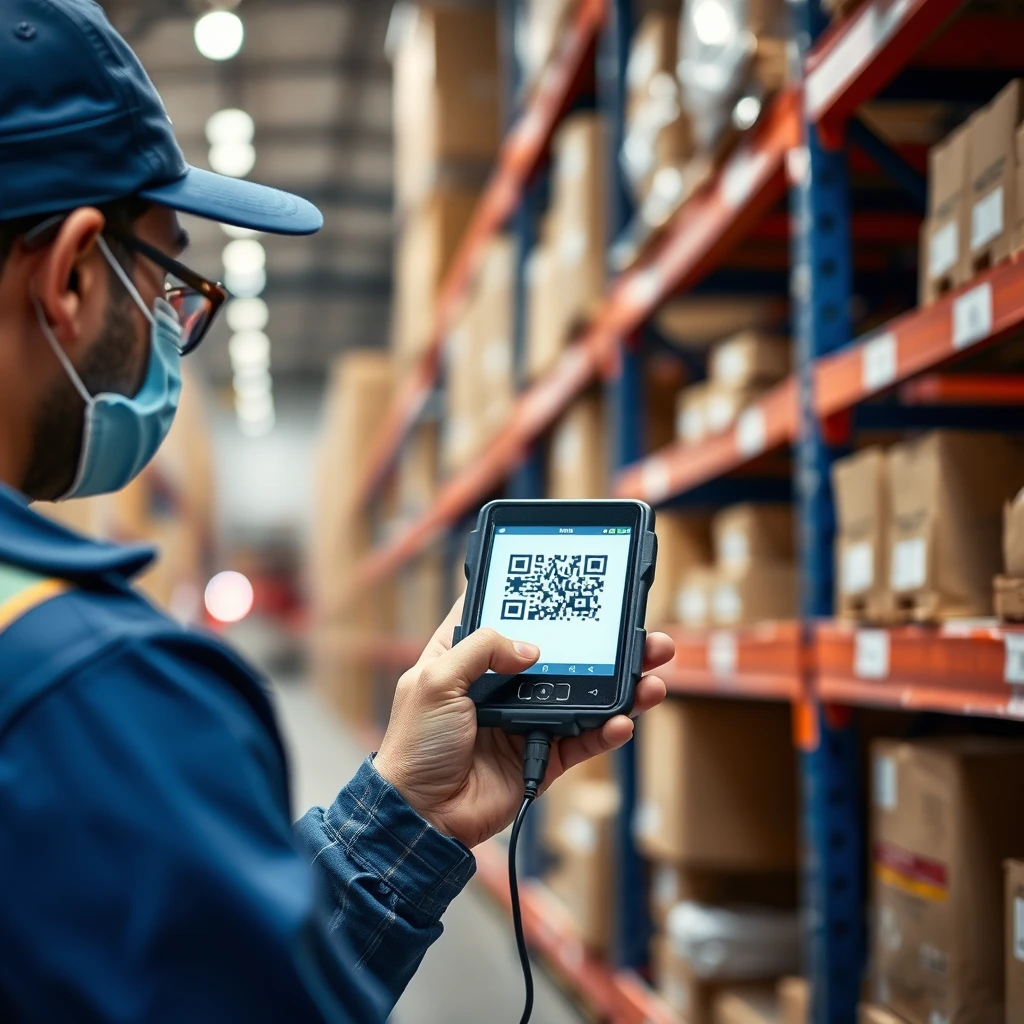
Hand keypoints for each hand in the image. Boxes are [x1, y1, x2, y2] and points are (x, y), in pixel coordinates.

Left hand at [373, 596, 673, 848]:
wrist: (422, 815)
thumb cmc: (415, 745)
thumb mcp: (436, 680)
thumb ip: (481, 649)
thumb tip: (531, 647)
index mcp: (467, 658)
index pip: (506, 617)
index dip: (536, 600)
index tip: (571, 584)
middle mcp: (500, 685)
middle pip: (560, 655)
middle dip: (601, 643)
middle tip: (639, 632)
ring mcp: (525, 720)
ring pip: (582, 695)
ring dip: (620, 685)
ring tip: (652, 674)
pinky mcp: (542, 756)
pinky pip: (583, 739)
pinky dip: (606, 730)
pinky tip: (623, 720)